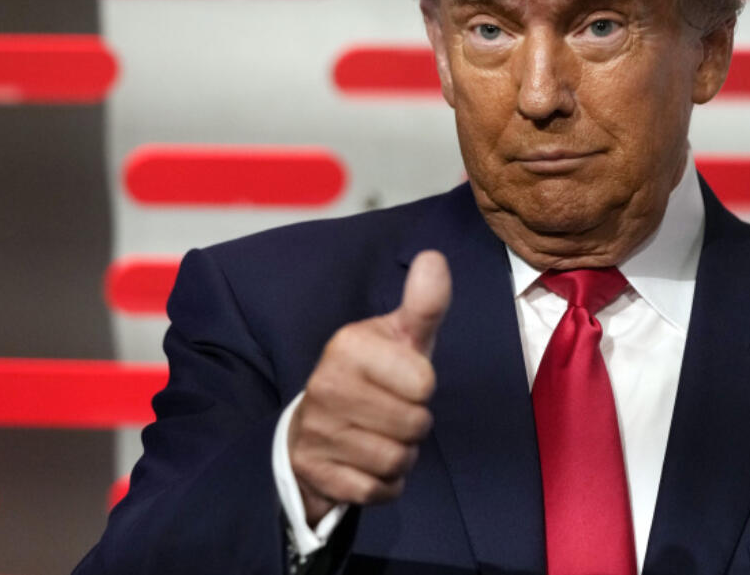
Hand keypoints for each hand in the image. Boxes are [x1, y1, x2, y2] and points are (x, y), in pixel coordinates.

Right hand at [288, 250, 451, 524]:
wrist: (317, 426)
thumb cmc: (374, 376)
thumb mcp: (401, 337)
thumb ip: (424, 304)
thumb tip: (435, 258)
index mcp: (348, 345)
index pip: (424, 383)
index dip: (423, 387)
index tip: (401, 381)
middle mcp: (324, 385)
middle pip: (414, 425)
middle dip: (414, 425)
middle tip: (393, 413)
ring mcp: (315, 431)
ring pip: (396, 460)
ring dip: (402, 456)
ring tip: (381, 436)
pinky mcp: (314, 471)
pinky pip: (377, 491)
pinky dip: (385, 485)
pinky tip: (367, 463)